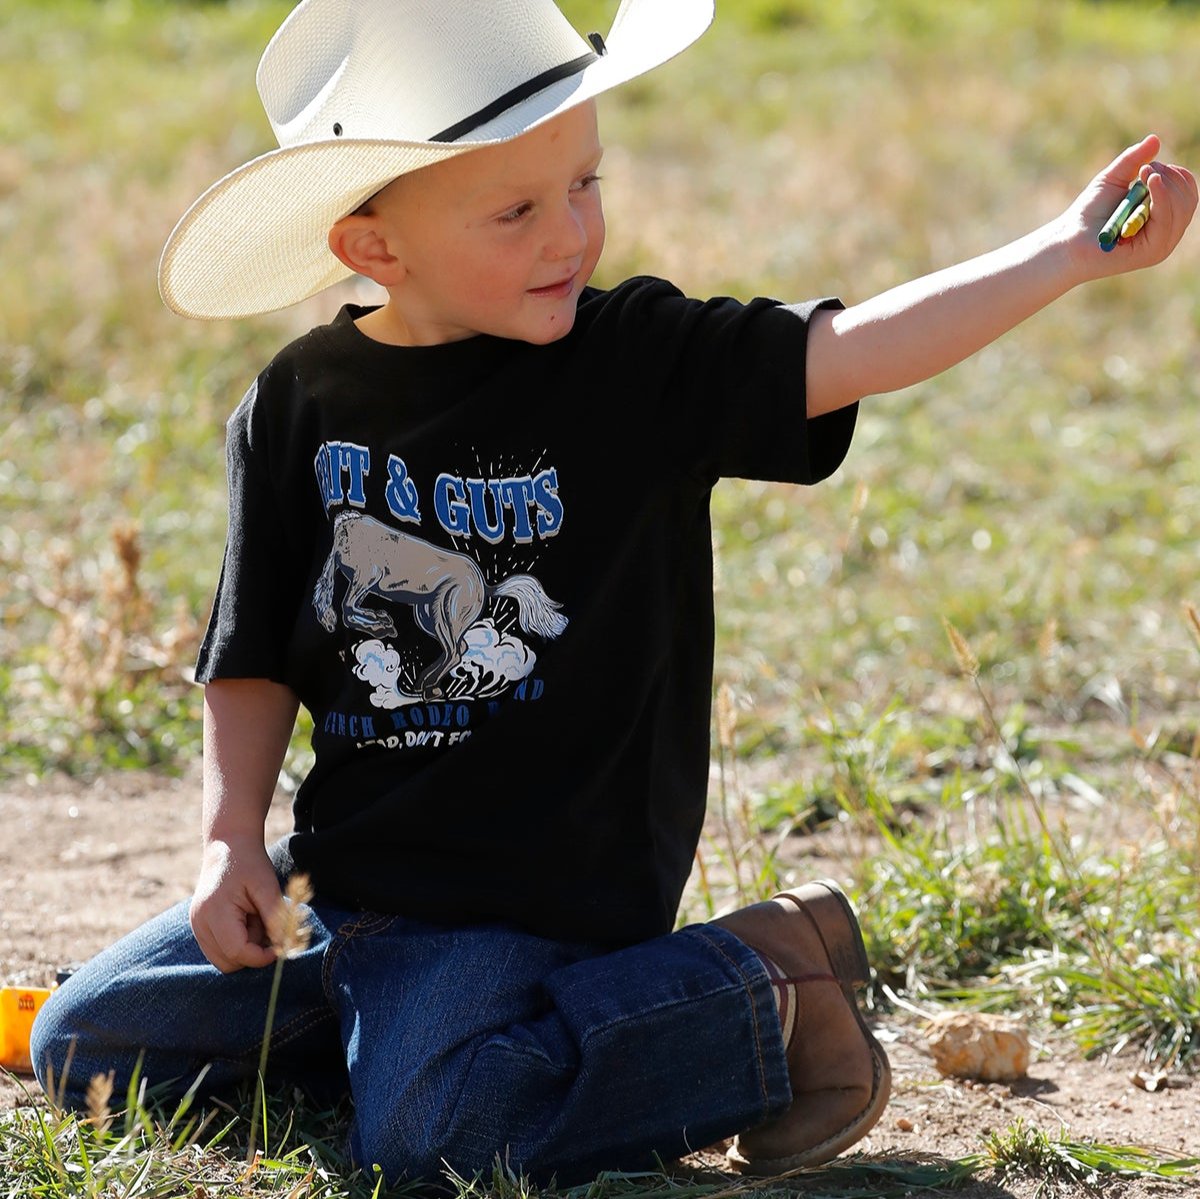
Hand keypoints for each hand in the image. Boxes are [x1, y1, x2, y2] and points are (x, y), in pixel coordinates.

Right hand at [189, 837, 283, 972]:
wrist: (228, 845)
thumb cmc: (250, 863)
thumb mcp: (267, 886)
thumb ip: (275, 917)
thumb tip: (284, 946)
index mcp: (214, 912)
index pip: (237, 952)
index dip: (261, 957)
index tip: (280, 948)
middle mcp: (199, 923)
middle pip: (228, 962)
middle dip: (252, 952)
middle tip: (264, 924)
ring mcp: (196, 926)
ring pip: (223, 960)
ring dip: (244, 948)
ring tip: (253, 919)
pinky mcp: (199, 927)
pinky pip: (219, 950)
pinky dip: (236, 943)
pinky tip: (245, 920)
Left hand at [1063, 134, 1196, 279]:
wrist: (1068, 239)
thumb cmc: (1089, 213)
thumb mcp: (1113, 179)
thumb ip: (1134, 160)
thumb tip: (1155, 139)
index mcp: (1162, 217)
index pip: (1187, 192)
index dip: (1175, 174)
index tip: (1150, 167)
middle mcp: (1166, 232)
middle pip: (1188, 198)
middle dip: (1169, 176)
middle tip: (1144, 171)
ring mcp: (1161, 244)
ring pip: (1181, 207)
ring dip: (1164, 184)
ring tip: (1143, 175)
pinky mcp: (1152, 252)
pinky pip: (1166, 220)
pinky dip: (1161, 197)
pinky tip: (1150, 182)